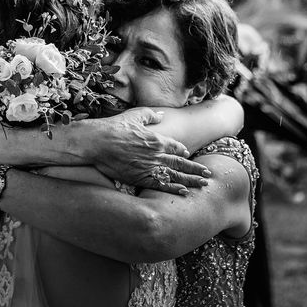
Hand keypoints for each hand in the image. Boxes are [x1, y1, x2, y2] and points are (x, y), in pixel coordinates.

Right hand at [87, 107, 210, 193]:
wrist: (98, 142)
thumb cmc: (114, 127)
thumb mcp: (134, 115)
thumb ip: (150, 115)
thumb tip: (161, 115)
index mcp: (156, 138)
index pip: (175, 146)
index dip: (183, 151)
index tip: (189, 154)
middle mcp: (156, 154)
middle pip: (181, 163)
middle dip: (195, 168)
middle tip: (208, 173)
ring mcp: (149, 167)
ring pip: (175, 175)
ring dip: (191, 180)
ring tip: (203, 184)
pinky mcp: (140, 177)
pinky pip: (161, 185)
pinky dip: (173, 188)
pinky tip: (184, 192)